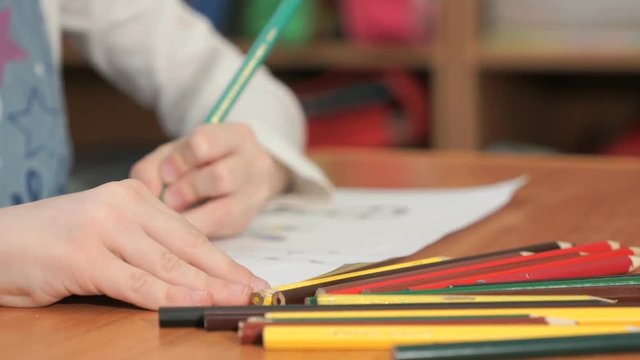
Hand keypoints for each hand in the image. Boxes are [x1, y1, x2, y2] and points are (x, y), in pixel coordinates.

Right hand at [0, 180, 267, 309]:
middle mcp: (123, 205)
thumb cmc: (51, 244)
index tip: (247, 278)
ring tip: (235, 300)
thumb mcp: (106, 235)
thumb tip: (192, 275)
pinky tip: (193, 303)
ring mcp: (103, 228)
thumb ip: (144, 247)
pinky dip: (168, 296)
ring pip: (167, 264)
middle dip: (224, 274)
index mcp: (133, 196)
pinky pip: (136, 282)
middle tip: (254, 291)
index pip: (188, 233)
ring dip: (206, 287)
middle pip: (186, 247)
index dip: (221, 260)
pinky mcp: (84, 255)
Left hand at [130, 123, 289, 237]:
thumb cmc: (204, 162)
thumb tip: (145, 191)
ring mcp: (254, 196)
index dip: (179, 161)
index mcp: (235, 137)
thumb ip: (154, 166)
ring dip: (191, 215)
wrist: (244, 176)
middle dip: (187, 190)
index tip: (166, 174)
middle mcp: (253, 164)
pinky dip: (194, 231)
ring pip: (224, 210)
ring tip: (177, 212)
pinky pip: (218, 232)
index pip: (204, 143)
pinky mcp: (245, 222)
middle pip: (220, 178)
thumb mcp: (179, 153)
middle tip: (170, 198)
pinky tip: (181, 228)